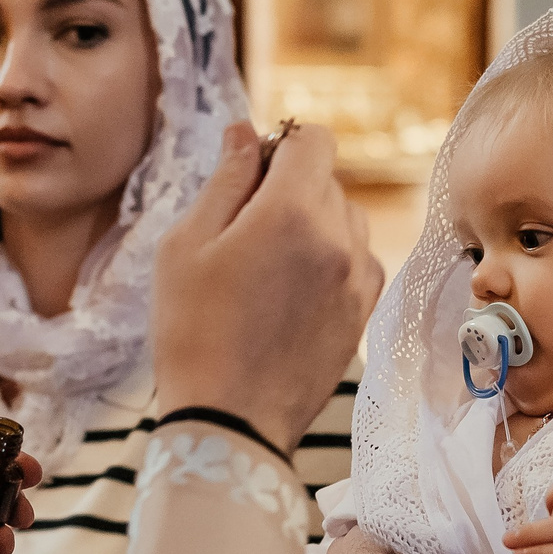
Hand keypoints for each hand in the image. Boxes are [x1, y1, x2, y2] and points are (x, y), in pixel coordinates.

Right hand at [152, 121, 382, 452]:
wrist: (230, 421)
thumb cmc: (193, 331)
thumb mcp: (187, 245)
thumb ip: (226, 180)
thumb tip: (245, 132)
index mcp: (294, 211)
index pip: (314, 139)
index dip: (280, 145)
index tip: (252, 173)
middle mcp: (340, 238)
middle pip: (327, 180)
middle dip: (290, 188)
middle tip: (243, 231)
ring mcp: (360, 278)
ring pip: (346, 220)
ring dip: (313, 225)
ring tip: (266, 268)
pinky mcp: (365, 312)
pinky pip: (356, 260)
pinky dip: (329, 261)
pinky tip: (288, 294)